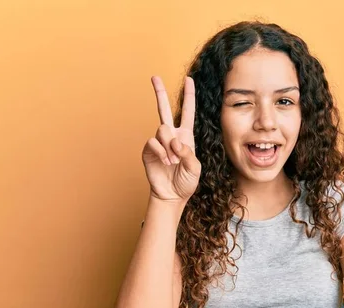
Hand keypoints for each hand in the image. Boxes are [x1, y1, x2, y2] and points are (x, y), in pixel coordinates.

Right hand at [142, 76, 200, 202]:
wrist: (172, 195)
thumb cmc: (186, 181)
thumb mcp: (195, 167)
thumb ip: (188, 153)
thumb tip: (175, 142)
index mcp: (185, 136)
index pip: (187, 112)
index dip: (188, 96)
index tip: (188, 80)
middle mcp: (171, 136)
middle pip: (164, 109)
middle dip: (159, 92)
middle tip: (154, 77)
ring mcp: (159, 142)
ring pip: (162, 129)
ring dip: (169, 145)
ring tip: (173, 161)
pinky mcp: (148, 151)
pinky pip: (153, 142)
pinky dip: (161, 152)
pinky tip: (166, 162)